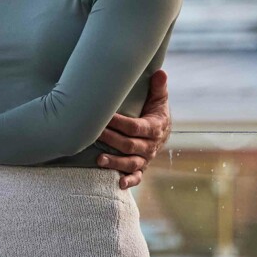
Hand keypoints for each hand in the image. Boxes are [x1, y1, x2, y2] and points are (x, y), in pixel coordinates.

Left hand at [98, 68, 170, 188]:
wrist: (162, 131)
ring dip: (116, 163)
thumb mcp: (158, 98)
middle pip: (130, 145)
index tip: (105, 117)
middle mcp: (151, 146)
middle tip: (94, 133)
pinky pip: (137, 178)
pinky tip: (118, 184)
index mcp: (155, 127)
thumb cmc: (155, 110)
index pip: (137, 127)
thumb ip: (158, 87)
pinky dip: (129, 182)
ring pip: (131, 163)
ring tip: (99, 160)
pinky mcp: (141, 168)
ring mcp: (146, 158)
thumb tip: (160, 72)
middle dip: (112, 140)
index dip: (121, 123)